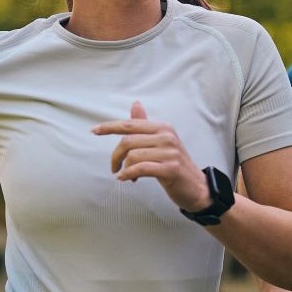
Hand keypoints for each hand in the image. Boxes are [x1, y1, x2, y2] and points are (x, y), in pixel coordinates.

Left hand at [92, 101, 209, 210]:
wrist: (197, 188)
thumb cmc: (174, 165)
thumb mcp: (161, 142)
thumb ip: (145, 125)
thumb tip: (135, 104)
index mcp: (162, 128)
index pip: (130, 124)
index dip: (109, 127)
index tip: (94, 131)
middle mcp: (167, 136)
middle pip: (128, 141)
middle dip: (116, 156)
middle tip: (114, 167)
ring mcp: (170, 152)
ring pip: (133, 156)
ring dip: (123, 168)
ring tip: (125, 175)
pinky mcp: (171, 168)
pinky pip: (141, 168)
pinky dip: (129, 174)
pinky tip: (126, 179)